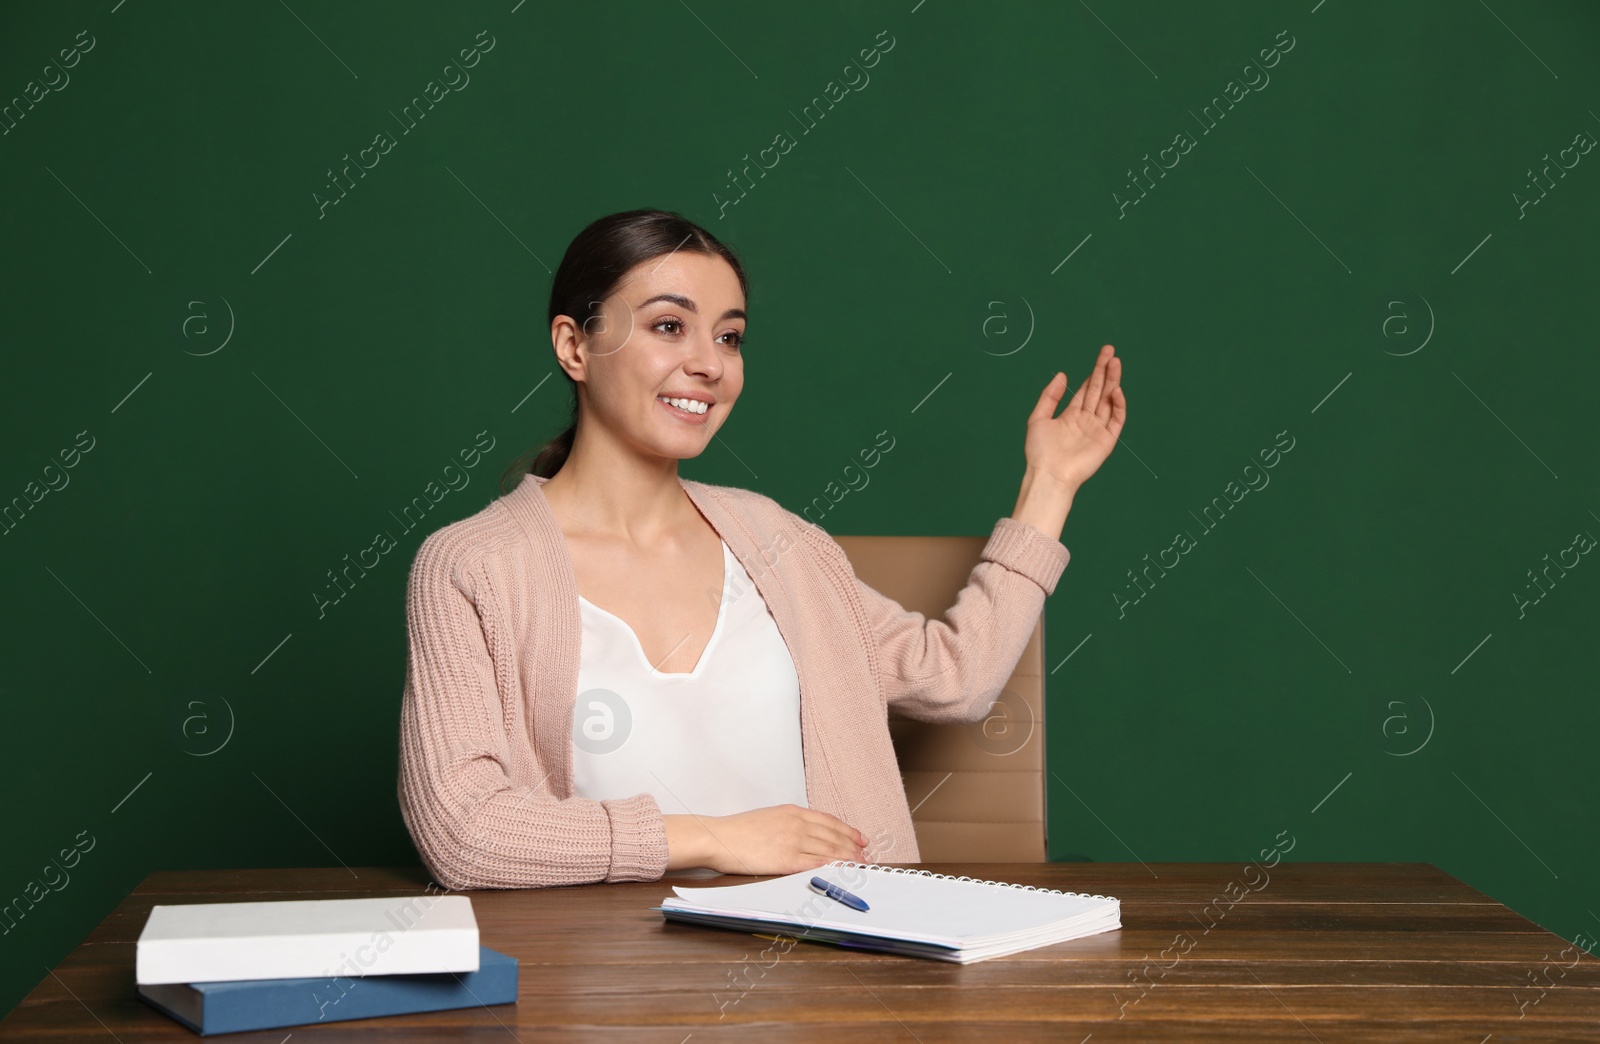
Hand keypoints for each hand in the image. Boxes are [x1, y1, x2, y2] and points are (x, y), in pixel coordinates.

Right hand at [665, 805, 866, 875]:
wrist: (719, 837)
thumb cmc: (738, 830)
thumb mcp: (769, 817)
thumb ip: (789, 823)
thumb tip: (805, 833)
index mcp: (793, 812)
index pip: (829, 821)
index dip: (848, 831)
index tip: (860, 839)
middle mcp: (797, 824)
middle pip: (834, 837)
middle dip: (854, 848)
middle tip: (867, 856)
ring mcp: (793, 842)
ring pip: (830, 851)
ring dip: (849, 860)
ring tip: (861, 867)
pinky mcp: (786, 860)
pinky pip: (816, 864)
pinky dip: (833, 868)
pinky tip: (843, 873)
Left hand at [1024, 344, 1126, 491]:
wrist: (1048, 474)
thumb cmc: (1039, 451)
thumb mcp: (1038, 417)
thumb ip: (1050, 396)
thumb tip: (1062, 374)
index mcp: (1071, 416)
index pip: (1087, 390)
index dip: (1094, 372)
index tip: (1101, 355)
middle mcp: (1086, 421)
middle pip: (1099, 391)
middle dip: (1105, 371)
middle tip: (1111, 351)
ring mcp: (1098, 429)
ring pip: (1109, 400)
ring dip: (1113, 381)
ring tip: (1116, 362)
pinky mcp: (1107, 440)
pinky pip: (1116, 419)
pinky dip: (1119, 404)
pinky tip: (1116, 389)